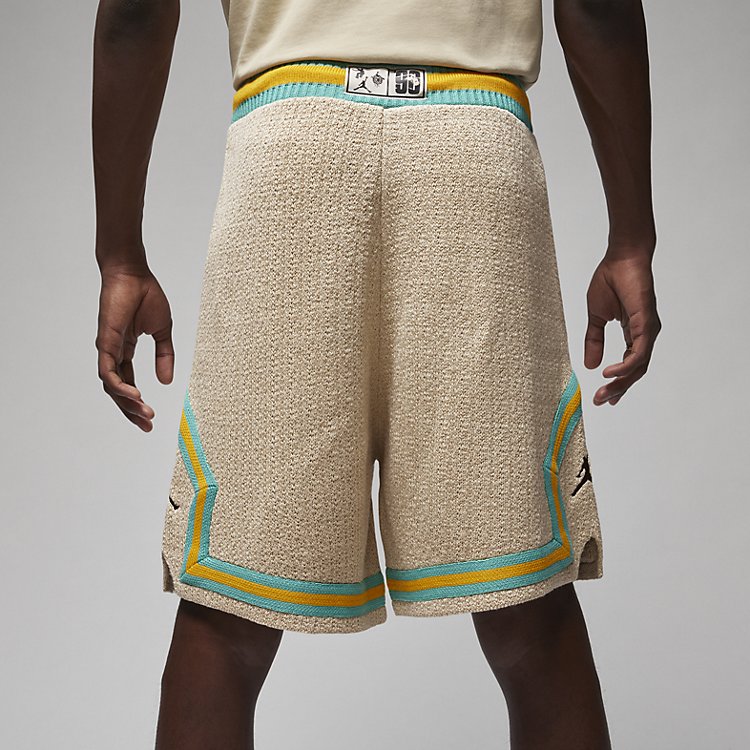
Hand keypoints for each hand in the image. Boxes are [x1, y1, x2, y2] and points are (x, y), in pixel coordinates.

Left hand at [96, 265, 174, 430]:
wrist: (133, 273)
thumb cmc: (146, 295)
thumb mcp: (162, 331)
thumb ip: (164, 356)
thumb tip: (166, 382)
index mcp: (125, 350)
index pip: (127, 383)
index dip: (137, 402)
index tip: (151, 419)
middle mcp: (113, 353)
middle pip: (118, 390)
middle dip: (131, 410)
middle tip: (147, 426)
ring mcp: (107, 349)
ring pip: (112, 386)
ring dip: (127, 403)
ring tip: (145, 413)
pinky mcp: (105, 343)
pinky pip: (108, 373)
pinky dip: (119, 387)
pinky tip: (135, 395)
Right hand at [584, 252, 660, 405]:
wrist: (621, 258)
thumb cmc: (611, 280)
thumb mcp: (596, 317)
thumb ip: (594, 341)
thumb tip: (590, 365)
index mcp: (633, 333)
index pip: (629, 365)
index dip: (617, 382)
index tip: (603, 396)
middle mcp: (644, 335)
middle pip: (635, 370)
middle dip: (618, 388)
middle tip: (602, 401)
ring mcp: (647, 330)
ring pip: (639, 366)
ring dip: (621, 381)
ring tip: (604, 392)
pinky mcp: (646, 324)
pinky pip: (639, 352)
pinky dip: (626, 365)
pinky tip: (610, 373)